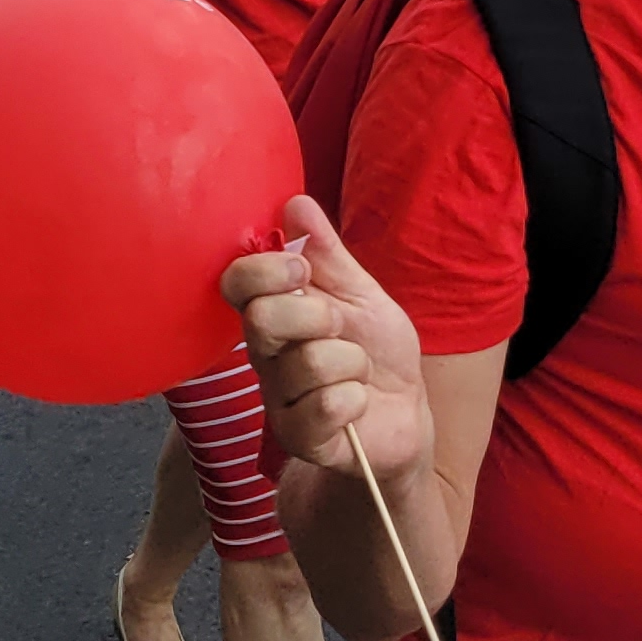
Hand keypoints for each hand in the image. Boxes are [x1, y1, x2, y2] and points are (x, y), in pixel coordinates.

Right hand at [227, 196, 433, 479]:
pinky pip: (326, 405)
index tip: (303, 270)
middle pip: (262, 318)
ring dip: (351, 361)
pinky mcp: (299, 438)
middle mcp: (264, 354)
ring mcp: (277, 399)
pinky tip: (357, 404)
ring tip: (356, 372)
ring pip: (308, 362)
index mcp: (273, 311)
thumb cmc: (375, 348)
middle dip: (318, 315)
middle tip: (339, 328)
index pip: (236, 280)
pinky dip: (356, 398)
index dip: (269, 268)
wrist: (404, 412)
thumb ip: (327, 252)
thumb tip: (295, 202)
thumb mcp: (360, 292)